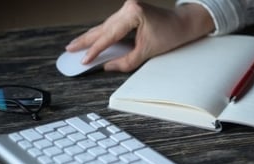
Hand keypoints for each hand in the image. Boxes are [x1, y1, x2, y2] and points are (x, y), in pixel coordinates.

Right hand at [65, 0, 213, 71]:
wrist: (184, 23)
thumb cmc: (171, 33)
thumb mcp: (148, 51)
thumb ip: (127, 61)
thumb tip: (108, 66)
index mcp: (132, 13)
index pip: (109, 35)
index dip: (96, 50)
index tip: (85, 60)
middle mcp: (127, 7)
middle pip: (102, 28)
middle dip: (85, 40)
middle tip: (70, 50)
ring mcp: (127, 9)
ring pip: (104, 26)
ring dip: (91, 37)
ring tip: (76, 46)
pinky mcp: (129, 13)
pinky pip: (111, 26)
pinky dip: (102, 35)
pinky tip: (91, 41)